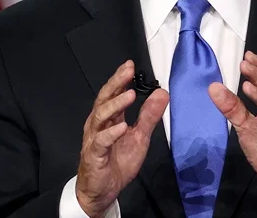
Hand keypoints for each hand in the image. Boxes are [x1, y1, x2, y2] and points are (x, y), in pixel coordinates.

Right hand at [75, 61, 168, 216]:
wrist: (102, 191)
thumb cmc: (117, 161)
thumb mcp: (139, 137)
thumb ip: (149, 116)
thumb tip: (162, 93)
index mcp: (109, 118)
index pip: (113, 93)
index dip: (120, 79)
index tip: (130, 65)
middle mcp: (98, 124)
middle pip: (104, 99)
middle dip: (115, 84)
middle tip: (127, 72)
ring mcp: (94, 139)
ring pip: (100, 117)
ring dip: (115, 105)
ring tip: (130, 95)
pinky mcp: (94, 155)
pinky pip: (101, 142)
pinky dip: (111, 133)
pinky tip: (121, 126)